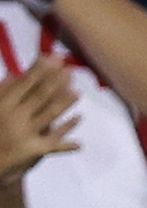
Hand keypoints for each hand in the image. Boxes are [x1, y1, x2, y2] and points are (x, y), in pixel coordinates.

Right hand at [0, 57, 77, 182]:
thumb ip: (4, 91)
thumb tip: (14, 73)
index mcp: (3, 104)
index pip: (25, 83)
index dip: (40, 69)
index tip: (52, 56)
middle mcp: (14, 117)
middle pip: (40, 95)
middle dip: (56, 81)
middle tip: (70, 69)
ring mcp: (25, 134)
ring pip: (50, 115)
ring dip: (64, 103)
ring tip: (78, 92)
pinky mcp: (33, 150)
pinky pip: (55, 142)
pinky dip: (69, 132)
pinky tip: (79, 121)